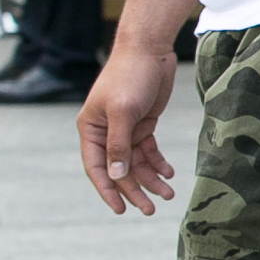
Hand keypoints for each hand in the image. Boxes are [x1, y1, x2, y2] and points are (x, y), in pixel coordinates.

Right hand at [78, 40, 180, 213]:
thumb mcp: (123, 111)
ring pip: (136, 163)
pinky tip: (168, 173)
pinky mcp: (143, 124)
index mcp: (91, 129)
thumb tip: (116, 175)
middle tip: (150, 210)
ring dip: (151, 178)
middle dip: (135, 190)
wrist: (150, 50)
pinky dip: (158, 163)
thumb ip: (119, 145)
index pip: (96, 168)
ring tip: (167, 194)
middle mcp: (105, 133)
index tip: (120, 209)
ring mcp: (125, 129)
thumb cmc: (130, 76)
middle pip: (119, 169)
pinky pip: (148, 151)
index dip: (108, 190)